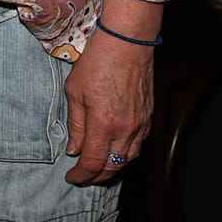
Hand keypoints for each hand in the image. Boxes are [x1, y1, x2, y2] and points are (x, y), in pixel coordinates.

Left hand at [63, 0, 157, 184]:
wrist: (127, 42)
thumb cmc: (97, 62)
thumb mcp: (75, 91)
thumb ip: (75, 124)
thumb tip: (74, 149)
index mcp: (103, 124)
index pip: (93, 163)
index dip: (81, 176)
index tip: (72, 178)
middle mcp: (125, 129)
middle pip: (113, 167)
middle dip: (96, 177)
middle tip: (83, 177)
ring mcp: (141, 124)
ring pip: (128, 160)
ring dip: (113, 168)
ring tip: (99, 168)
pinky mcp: (150, 117)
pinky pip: (139, 145)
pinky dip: (126, 155)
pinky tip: (116, 151)